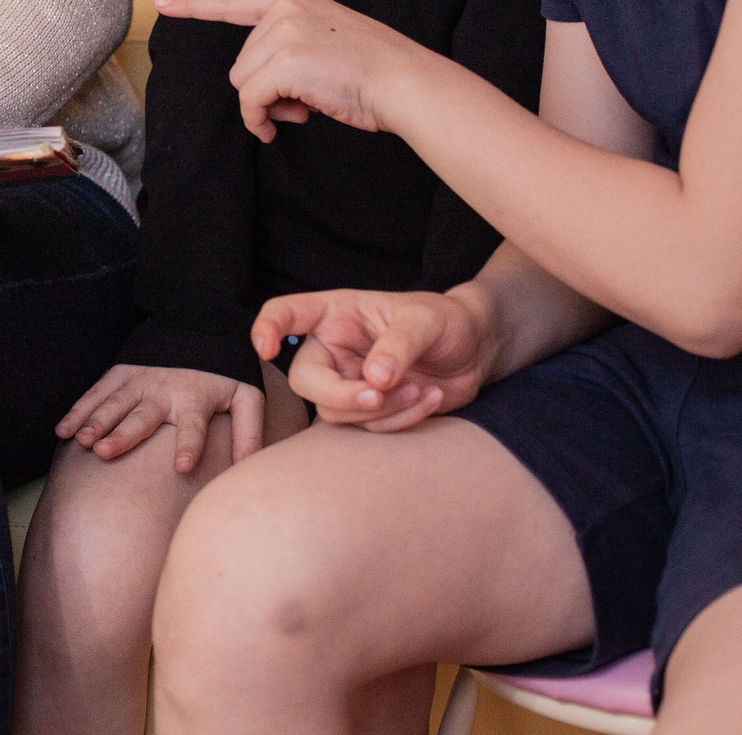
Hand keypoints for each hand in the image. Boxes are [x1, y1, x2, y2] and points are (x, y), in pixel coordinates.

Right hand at [56, 364, 264, 469]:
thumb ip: (249, 430)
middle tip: (105, 452)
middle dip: (124, 434)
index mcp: (196, 399)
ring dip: (96, 421)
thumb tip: (248, 466)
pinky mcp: (122, 372)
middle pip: (143, 417)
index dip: (188, 446)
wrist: (200, 323)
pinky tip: (64, 430)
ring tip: (81, 441)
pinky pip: (97, 392)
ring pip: (114, 403)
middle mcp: (165, 391)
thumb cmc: (225, 371)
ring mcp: (140, 380)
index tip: (181, 467)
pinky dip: (80, 410)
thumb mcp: (248, 396)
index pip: (193, 427)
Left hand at [153, 0, 427, 142]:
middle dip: (266, 89)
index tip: (165, 2)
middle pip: (241, 61)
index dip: (196, 4)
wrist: (407, 83)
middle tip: (305, 100)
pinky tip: (293, 122)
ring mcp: (283, 31)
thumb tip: (257, 90)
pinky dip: (262, 120)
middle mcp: (285, 6)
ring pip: (243, 82)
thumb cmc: (373, 73)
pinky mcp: (283, 62)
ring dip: (269, 105)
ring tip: (308, 105)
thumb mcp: (325, 41)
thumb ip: (288, 47)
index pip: (235, 0)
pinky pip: (250, 101)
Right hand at [252, 287, 496, 430]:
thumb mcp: (426, 320)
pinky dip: (400, 421)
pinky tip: (429, 399)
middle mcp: (333, 349)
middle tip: (379, 394)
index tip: (266, 347)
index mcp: (335, 315)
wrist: (475, 350)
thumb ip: (399, 344)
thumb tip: (374, 379)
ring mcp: (348, 382)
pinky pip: (367, 429)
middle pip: (304, 381)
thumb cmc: (445, 321)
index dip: (267, 327)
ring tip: (420, 391)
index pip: (286, 313)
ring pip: (335, 412)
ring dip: (379, 411)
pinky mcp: (368, 411)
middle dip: (340, 395)